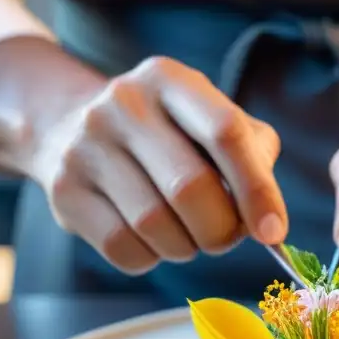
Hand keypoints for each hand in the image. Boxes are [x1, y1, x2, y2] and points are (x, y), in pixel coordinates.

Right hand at [31, 56, 285, 274]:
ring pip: (156, 225)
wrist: (67, 129)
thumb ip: (252, 157)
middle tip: (224, 237)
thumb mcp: (210, 122)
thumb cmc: (165, 135)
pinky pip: (123, 248)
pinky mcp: (65, 191)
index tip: (274, 232)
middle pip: (191, 188)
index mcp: (171, 79)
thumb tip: (268, 222)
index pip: (226, 133)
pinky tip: (152, 241)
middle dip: (220, 230)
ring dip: (186, 247)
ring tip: (186, 235)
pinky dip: (151, 258)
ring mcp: (86, 146)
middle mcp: (124, 104)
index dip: (257, 190)